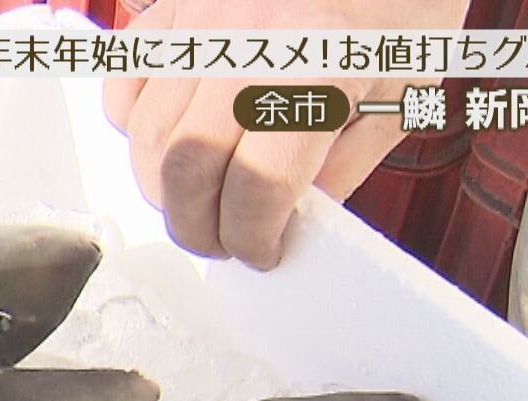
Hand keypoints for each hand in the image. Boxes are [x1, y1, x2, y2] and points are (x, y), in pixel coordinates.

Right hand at [104, 0, 469, 269]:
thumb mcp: (399, 91)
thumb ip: (341, 165)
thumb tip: (289, 220)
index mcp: (321, 65)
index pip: (258, 185)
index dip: (252, 236)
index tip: (262, 250)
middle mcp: (251, 39)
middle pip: (186, 167)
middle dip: (196, 226)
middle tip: (220, 241)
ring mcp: (204, 18)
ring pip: (145, 133)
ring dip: (164, 187)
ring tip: (197, 199)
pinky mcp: (177, 3)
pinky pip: (127, 80)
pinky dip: (135, 126)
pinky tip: (173, 139)